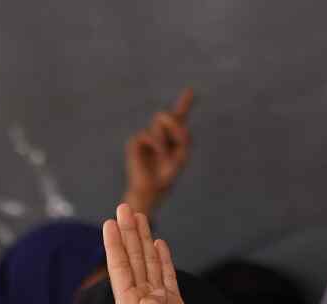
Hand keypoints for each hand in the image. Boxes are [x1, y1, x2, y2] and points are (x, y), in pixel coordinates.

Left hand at [103, 203, 200, 303]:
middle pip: (134, 259)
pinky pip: (167, 276)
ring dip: (144, 241)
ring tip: (139, 217)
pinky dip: (163, 259)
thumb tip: (153, 294)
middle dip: (129, 233)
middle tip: (124, 207)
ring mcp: (157, 301)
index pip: (119, 269)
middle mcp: (140, 299)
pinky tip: (158, 243)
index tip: (109, 223)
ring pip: (150, 263)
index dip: (114, 245)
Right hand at [123, 88, 193, 214]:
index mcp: (172, 136)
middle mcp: (159, 132)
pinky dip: (157, 144)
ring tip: (164, 154)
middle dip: (176, 123)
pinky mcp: (136, 141)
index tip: (191, 91)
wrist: (152, 188)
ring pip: (160, 118)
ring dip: (167, 136)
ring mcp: (147, 136)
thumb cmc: (167, 173)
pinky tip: (158, 154)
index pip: (178, 117)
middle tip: (179, 139)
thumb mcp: (183, 153)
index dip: (185, 103)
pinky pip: (149, 133)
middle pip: (169, 113)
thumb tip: (169, 118)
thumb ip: (182, 134)